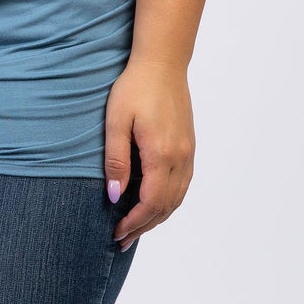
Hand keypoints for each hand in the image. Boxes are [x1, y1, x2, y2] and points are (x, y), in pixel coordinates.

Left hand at [104, 59, 194, 252]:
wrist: (163, 63)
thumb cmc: (135, 88)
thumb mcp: (116, 122)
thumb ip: (116, 160)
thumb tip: (114, 195)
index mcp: (162, 153)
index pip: (151, 202)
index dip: (134, 222)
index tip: (115, 232)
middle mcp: (180, 157)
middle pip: (166, 206)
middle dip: (143, 226)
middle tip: (121, 240)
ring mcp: (188, 152)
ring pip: (177, 198)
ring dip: (157, 217)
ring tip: (135, 229)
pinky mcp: (189, 146)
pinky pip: (182, 185)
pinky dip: (168, 202)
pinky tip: (154, 206)